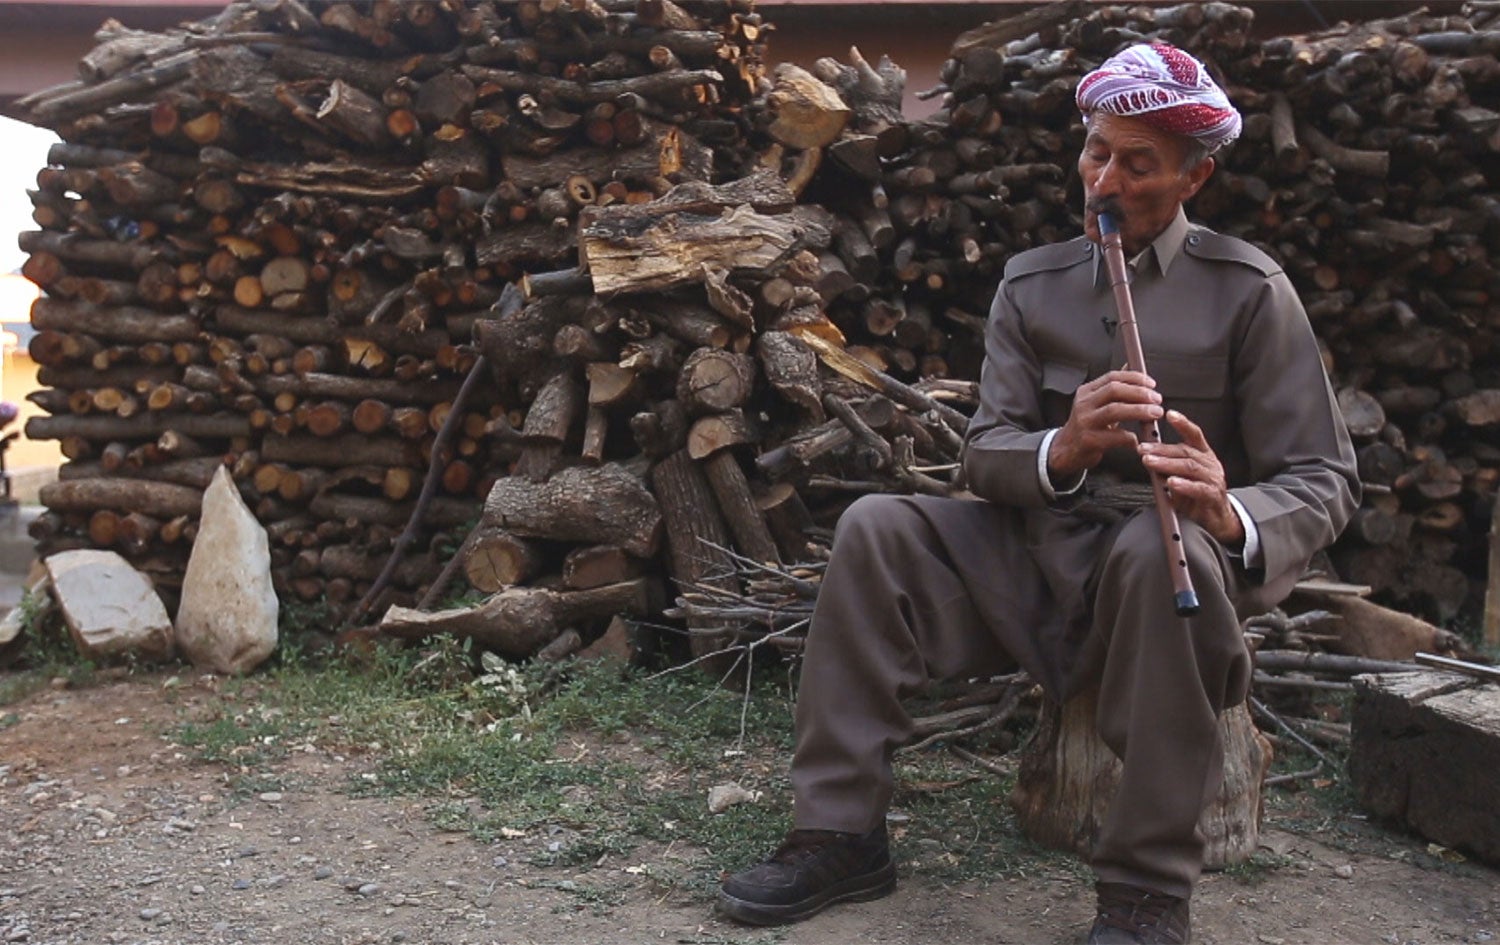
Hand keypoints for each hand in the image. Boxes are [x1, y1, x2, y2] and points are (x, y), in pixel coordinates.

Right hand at [1048, 370, 1163, 479]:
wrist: (1067, 450)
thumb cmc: (1087, 426)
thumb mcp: (1096, 403)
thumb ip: (1113, 387)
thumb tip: (1130, 366)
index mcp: (1087, 392)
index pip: (1112, 377)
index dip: (1134, 378)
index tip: (1151, 384)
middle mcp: (1084, 404)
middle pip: (1114, 390)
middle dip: (1139, 393)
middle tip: (1157, 399)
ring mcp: (1085, 422)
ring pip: (1114, 410)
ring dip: (1139, 411)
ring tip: (1155, 414)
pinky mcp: (1088, 440)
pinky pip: (1115, 436)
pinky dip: (1130, 438)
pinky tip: (1136, 440)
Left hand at [1139, 410, 1244, 545]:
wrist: (1217, 519)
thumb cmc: (1196, 496)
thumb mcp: (1181, 477)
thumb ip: (1167, 467)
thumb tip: (1147, 456)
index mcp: (1203, 455)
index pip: (1194, 434)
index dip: (1183, 423)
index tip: (1169, 413)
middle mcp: (1210, 463)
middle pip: (1185, 451)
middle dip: (1161, 449)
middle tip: (1142, 448)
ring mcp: (1213, 479)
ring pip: (1189, 467)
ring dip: (1167, 464)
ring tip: (1150, 463)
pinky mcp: (1213, 496)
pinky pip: (1198, 488)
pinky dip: (1184, 485)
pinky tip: (1172, 483)